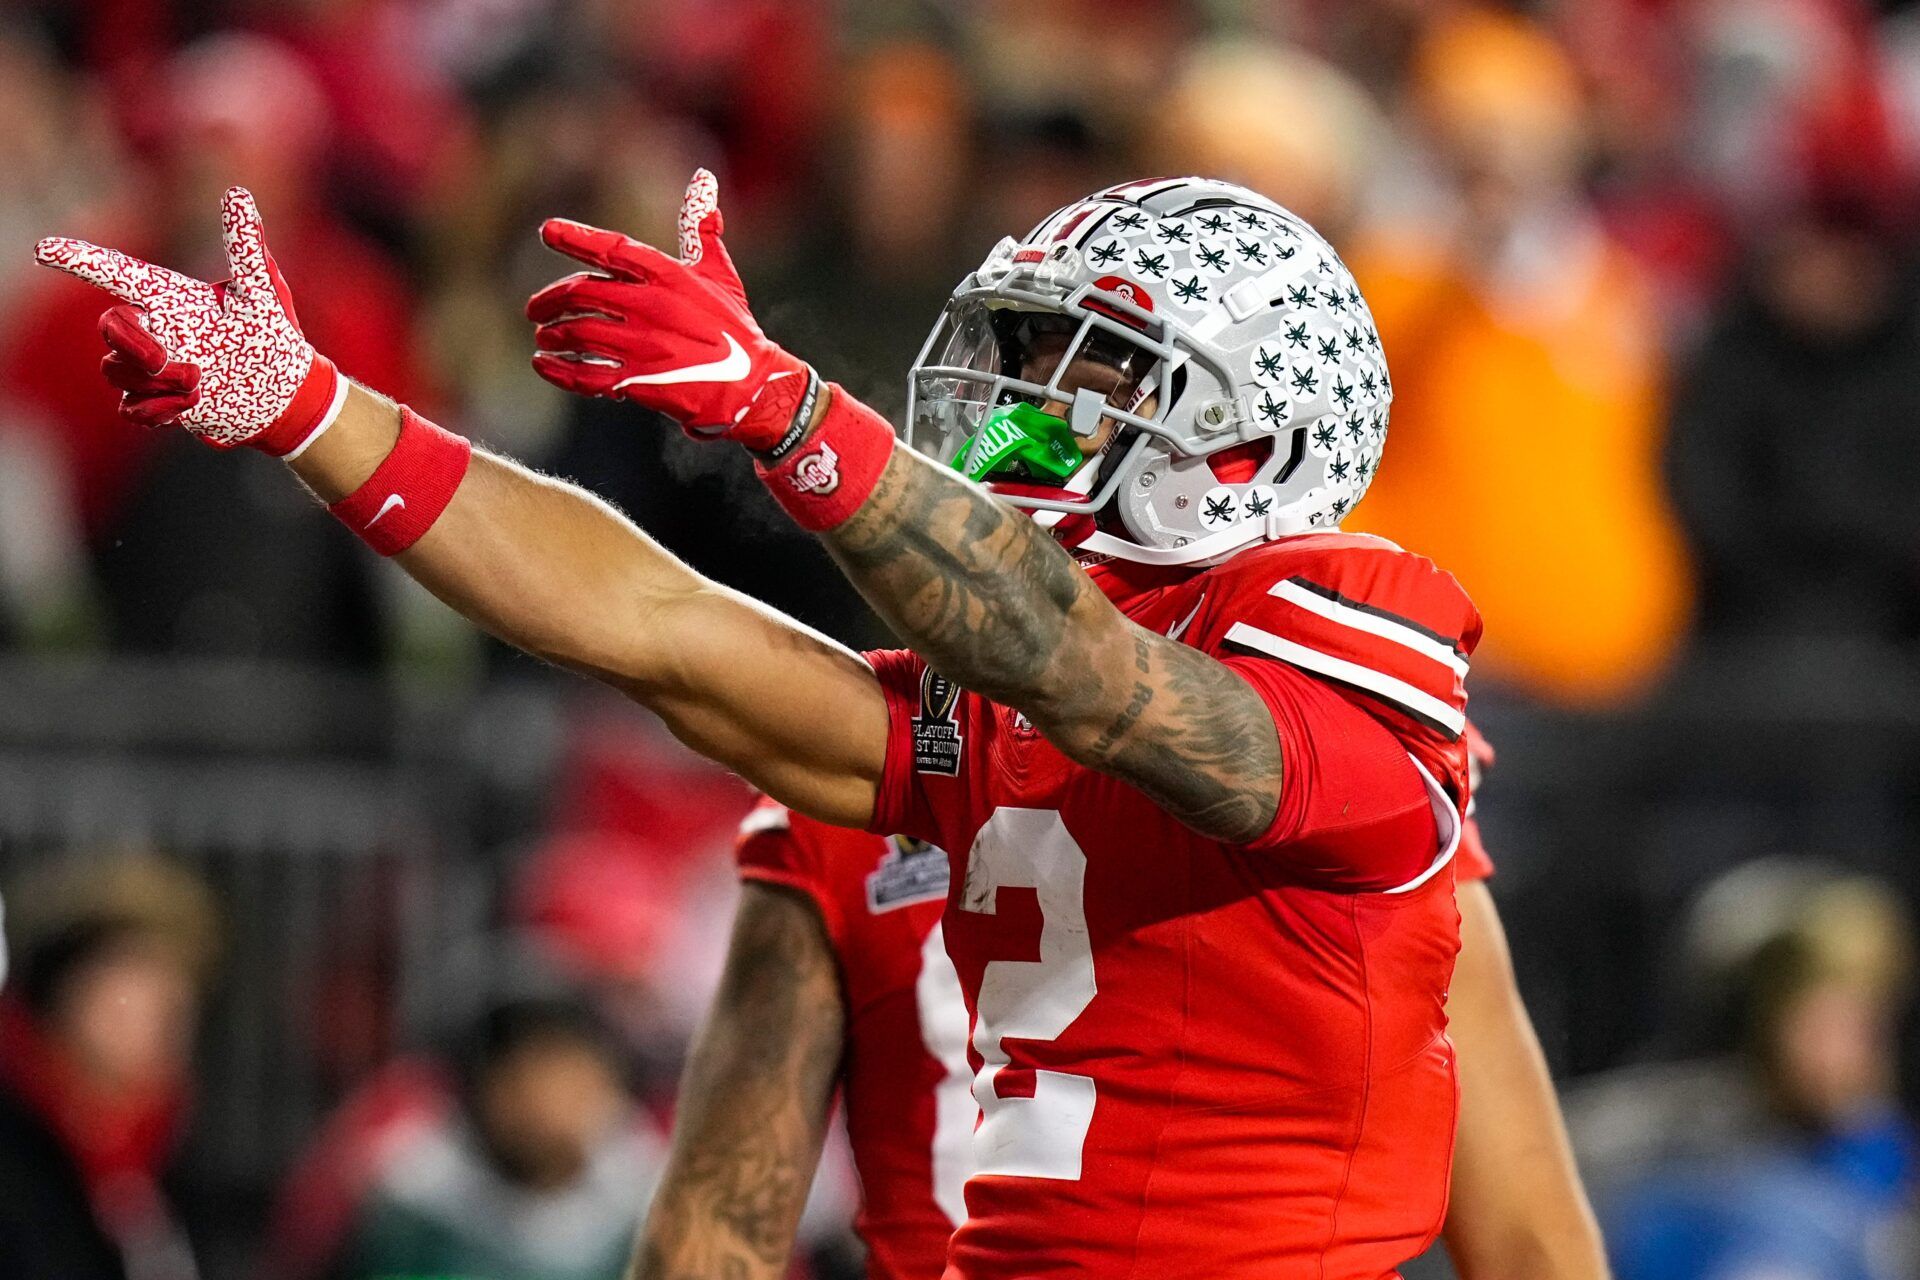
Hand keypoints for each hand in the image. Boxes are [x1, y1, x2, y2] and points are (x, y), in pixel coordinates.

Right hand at [34, 186, 341, 452]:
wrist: (282, 395)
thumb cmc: (269, 334)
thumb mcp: (260, 292)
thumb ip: (246, 247)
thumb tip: (238, 192)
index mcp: (170, 297)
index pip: (117, 273)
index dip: (81, 260)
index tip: (44, 249)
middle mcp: (153, 328)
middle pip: (110, 326)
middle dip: (131, 343)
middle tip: (164, 360)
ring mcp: (150, 367)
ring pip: (117, 370)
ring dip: (158, 383)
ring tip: (201, 385)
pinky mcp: (156, 402)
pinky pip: (130, 409)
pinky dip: (157, 411)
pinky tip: (190, 406)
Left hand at [527, 169, 809, 449]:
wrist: (753, 386)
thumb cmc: (735, 328)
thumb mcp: (719, 274)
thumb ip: (701, 228)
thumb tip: (703, 178)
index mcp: (668, 275)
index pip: (611, 247)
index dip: (576, 237)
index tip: (548, 230)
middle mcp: (650, 306)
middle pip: (581, 292)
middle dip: (550, 299)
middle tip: (536, 308)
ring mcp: (643, 345)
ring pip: (577, 332)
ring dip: (553, 333)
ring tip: (544, 336)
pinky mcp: (639, 382)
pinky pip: (585, 374)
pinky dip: (558, 370)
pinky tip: (544, 365)